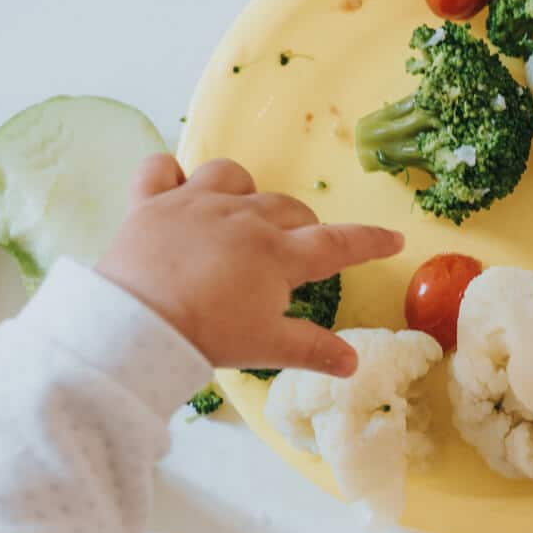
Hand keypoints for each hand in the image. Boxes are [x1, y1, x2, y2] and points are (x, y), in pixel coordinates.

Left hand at [97, 155, 403, 375]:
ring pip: (230, 176)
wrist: (138, 323)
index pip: (337, 243)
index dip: (369, 241)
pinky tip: (173, 187)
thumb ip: (313, 350)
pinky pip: (159, 168)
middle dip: (301, 225)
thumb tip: (353, 363)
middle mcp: (241, 217)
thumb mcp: (267, 347)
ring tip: (241, 212)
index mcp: (277, 254)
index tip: (394, 238)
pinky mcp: (149, 203)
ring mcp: (194, 203)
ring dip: (244, 190)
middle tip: (297, 250)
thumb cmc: (209, 335)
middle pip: (286, 208)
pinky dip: (167, 174)